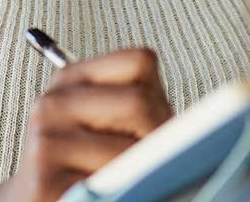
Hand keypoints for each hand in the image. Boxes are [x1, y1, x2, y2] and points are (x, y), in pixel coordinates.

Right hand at [1, 48, 172, 201]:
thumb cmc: (81, 167)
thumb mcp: (104, 124)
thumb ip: (141, 108)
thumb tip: (203, 124)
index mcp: (71, 79)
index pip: (139, 61)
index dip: (158, 95)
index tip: (150, 124)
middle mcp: (53, 104)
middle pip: (139, 103)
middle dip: (159, 138)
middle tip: (153, 162)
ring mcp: (46, 143)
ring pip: (130, 152)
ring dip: (143, 174)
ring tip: (128, 182)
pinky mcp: (46, 182)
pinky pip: (110, 186)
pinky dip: (125, 193)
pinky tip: (112, 195)